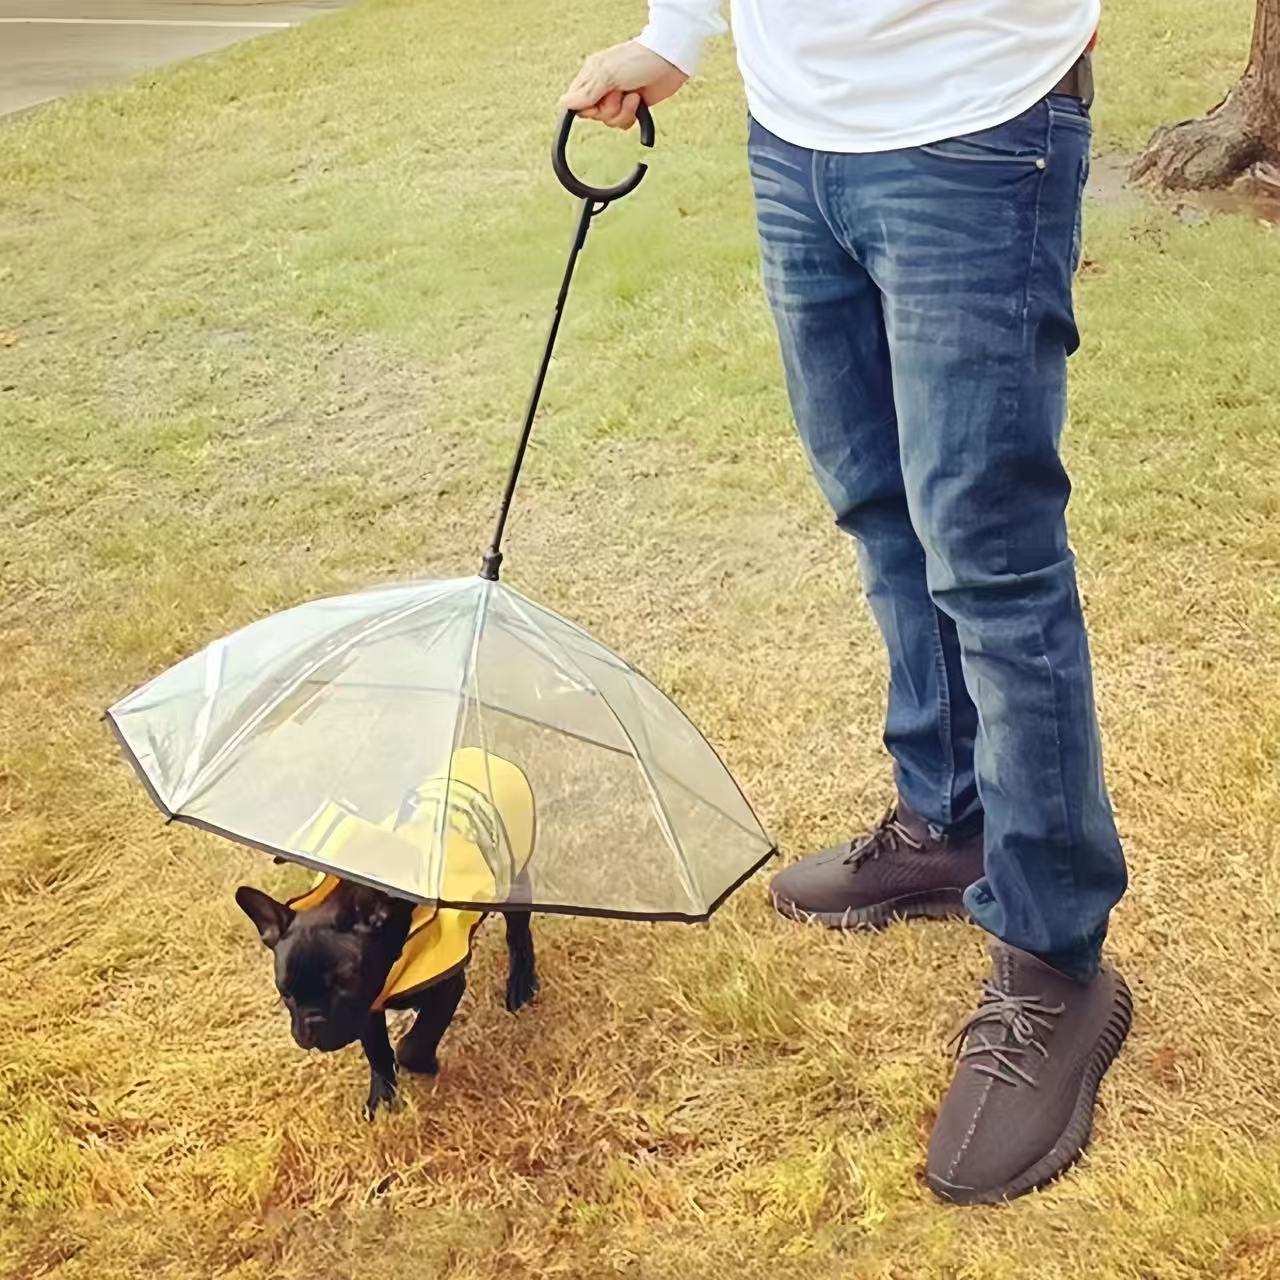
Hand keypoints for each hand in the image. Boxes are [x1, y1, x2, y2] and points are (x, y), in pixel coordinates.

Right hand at [561, 41, 687, 128]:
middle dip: (608, 109)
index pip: (576, 103)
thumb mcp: (607, 74)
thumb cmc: (638, 59)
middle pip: (594, 115)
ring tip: (633, 96)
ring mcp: (617, 97)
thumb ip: (586, 92)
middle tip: (619, 94)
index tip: (597, 101)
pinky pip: (623, 123)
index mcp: (591, 75)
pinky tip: (638, 102)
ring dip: (623, 112)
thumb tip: (564, 105)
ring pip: (609, 120)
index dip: (586, 108)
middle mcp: (602, 87)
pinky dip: (631, 115)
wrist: (669, 60)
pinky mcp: (632, 106)